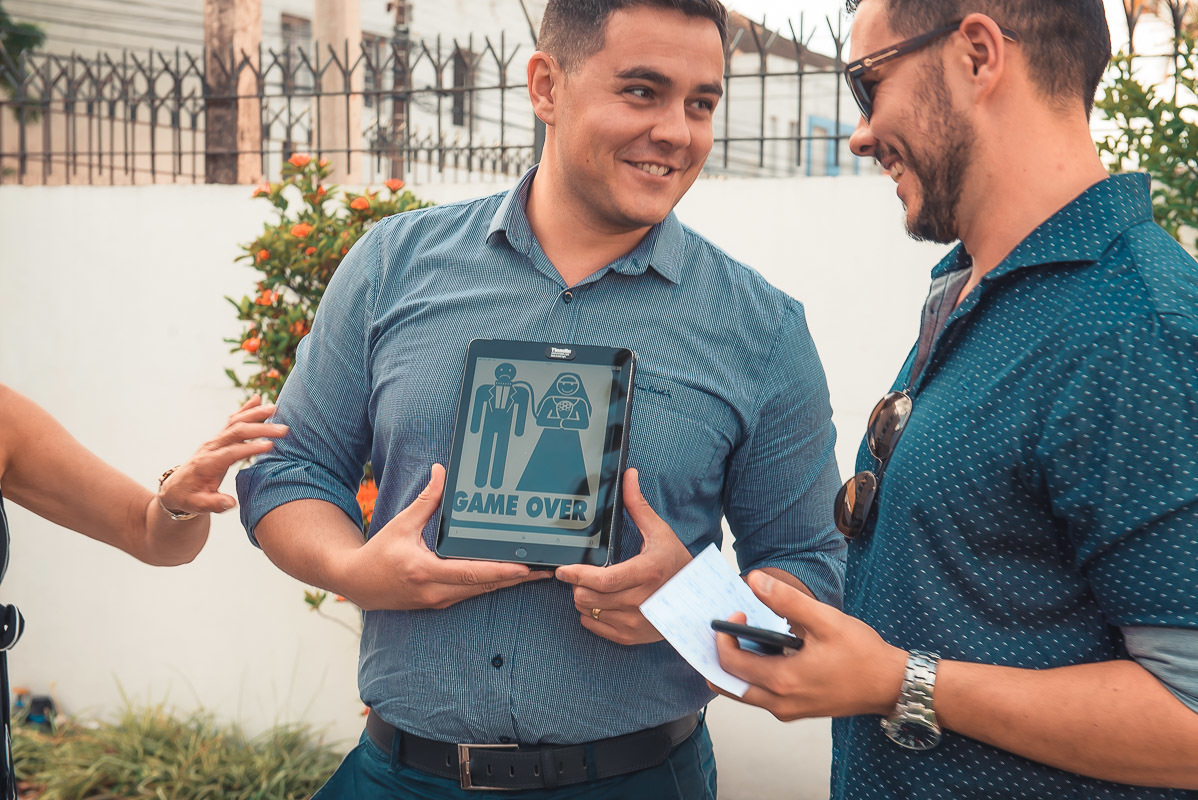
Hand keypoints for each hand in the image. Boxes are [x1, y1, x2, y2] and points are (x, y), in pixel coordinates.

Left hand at [159, 395, 287, 514]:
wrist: (176, 487)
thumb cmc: (188, 497)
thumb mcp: (198, 505)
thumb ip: (213, 504)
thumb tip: (230, 502)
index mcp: (207, 464)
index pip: (230, 453)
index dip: (249, 448)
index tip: (270, 445)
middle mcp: (211, 447)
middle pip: (236, 433)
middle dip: (259, 428)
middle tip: (283, 429)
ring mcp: (215, 440)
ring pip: (235, 423)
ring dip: (254, 414)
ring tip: (274, 408)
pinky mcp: (219, 438)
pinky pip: (232, 421)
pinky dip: (245, 409)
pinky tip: (257, 399)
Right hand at [345, 464, 550, 610]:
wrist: (358, 584)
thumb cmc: (379, 553)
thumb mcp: (401, 524)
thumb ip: (425, 500)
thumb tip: (441, 471)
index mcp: (424, 570)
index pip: (470, 573)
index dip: (499, 571)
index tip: (523, 567)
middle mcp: (434, 590)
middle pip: (483, 586)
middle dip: (516, 579)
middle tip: (545, 569)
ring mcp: (438, 600)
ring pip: (480, 593)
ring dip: (508, 583)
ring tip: (536, 573)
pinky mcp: (439, 603)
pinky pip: (471, 594)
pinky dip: (491, 585)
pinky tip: (509, 577)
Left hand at [555, 468, 692, 644]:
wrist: (699, 600)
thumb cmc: (677, 564)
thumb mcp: (660, 532)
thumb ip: (638, 505)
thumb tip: (628, 476)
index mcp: (647, 573)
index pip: (602, 580)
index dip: (577, 575)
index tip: (563, 570)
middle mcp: (641, 601)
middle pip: (588, 597)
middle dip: (578, 584)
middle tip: (582, 574)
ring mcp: (636, 622)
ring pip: (588, 612)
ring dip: (584, 598)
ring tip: (594, 586)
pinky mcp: (632, 636)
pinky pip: (595, 627)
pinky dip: (591, 614)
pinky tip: (603, 602)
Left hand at [710, 571, 907, 720]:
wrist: (889, 684)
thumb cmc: (862, 654)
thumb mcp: (825, 620)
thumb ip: (786, 600)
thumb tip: (755, 581)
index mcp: (783, 680)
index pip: (730, 663)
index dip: (723, 636)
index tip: (737, 613)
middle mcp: (779, 702)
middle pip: (728, 684)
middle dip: (719, 656)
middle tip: (724, 631)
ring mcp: (787, 710)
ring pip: (744, 693)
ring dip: (735, 667)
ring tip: (741, 638)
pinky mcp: (796, 710)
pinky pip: (762, 696)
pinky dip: (754, 675)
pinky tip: (766, 651)